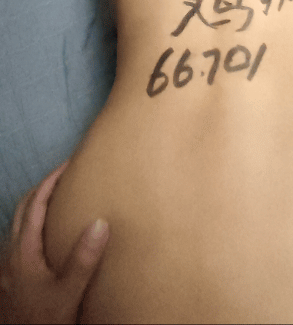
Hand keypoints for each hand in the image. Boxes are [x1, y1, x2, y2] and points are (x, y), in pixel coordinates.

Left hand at [0, 161, 108, 324]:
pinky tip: (50, 232)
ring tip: (60, 197)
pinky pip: (21, 235)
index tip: (67, 164)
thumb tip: (100, 222)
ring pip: (19, 221)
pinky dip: (34, 221)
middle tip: (64, 175)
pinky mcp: (13, 274)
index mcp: (24, 250)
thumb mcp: (69, 292)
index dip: (51, 180)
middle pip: (23, 207)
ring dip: (36, 204)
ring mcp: (10, 263)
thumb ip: (83, 258)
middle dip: (42, 187)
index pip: (35, 203)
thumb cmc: (45, 320)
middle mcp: (13, 251)